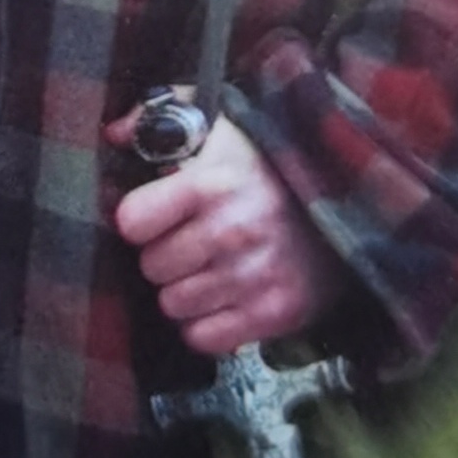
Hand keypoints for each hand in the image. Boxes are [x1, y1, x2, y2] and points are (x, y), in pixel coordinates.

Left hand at [109, 111, 343, 354]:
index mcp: (211, 182)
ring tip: (210, 267)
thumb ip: (158, 119)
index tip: (154, 215)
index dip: (137, 220)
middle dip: (163, 256)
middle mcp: (233, 230)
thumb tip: (111, 132)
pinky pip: (204, 339)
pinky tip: (225, 297)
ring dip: (184, 291)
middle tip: (190, 243)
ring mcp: (257, 275)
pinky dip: (207, 324)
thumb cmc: (263, 162)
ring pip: (174, 305)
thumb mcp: (214, 123)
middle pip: (151, 267)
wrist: (346, 199)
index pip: (132, 221)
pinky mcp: (278, 312)